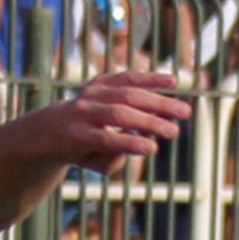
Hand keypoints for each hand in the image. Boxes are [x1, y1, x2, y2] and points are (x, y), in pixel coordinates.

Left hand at [50, 70, 189, 173]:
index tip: (153, 150)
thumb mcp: (93, 163)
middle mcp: (83, 111)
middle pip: (119, 114)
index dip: (128, 144)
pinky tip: (173, 81)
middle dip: (149, 123)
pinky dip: (151, 78)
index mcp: (77, 135)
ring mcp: (92, 92)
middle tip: (175, 132)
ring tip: (184, 111)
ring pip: (128, 92)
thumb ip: (113, 157)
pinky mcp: (101, 80)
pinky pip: (128, 76)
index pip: (104, 139)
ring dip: (159, 101)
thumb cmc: (81, 150)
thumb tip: (141, 139)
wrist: (54, 126)